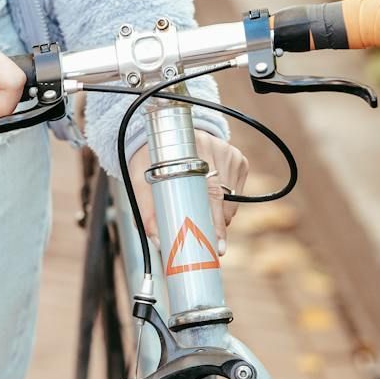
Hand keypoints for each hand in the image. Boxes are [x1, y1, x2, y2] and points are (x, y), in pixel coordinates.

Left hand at [128, 132, 250, 254]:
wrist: (165, 131)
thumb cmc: (151, 157)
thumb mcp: (141, 178)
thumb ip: (146, 210)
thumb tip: (157, 240)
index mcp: (193, 152)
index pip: (212, 193)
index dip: (215, 222)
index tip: (217, 244)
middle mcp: (216, 149)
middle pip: (225, 199)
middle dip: (219, 226)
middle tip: (213, 247)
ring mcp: (230, 153)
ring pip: (232, 198)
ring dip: (220, 215)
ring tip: (204, 220)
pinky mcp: (238, 159)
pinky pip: (236, 191)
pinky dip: (225, 202)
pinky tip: (210, 200)